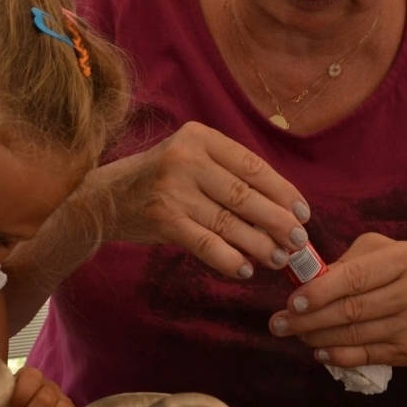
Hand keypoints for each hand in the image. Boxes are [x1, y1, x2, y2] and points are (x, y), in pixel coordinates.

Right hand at [101, 121, 308, 278]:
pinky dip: (229, 259)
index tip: (302, 212)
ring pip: (229, 222)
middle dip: (277, 222)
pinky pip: (206, 244)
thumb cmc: (157, 180)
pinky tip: (245, 269)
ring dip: (259, 245)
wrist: (103, 198)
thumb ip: (227, 172)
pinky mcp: (163, 220)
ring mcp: (173, 191)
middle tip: (298, 241)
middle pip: (244, 195)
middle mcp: (186, 160)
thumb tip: (280, 206)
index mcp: (199, 137)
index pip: (252, 165)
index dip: (283, 191)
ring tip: (278, 259)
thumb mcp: (189, 159)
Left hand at [268, 232, 406, 367]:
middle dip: (309, 319)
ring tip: (294, 334)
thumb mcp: (376, 252)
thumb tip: (305, 281)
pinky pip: (366, 356)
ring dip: (317, 338)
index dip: (321, 291)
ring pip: (355, 335)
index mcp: (405, 258)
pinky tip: (319, 351)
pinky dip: (338, 356)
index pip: (355, 277)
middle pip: (352, 310)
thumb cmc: (395, 270)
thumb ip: (342, 263)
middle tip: (279, 323)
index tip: (293, 302)